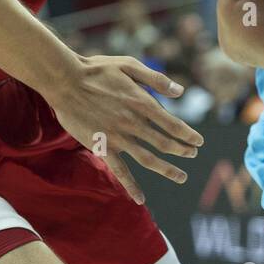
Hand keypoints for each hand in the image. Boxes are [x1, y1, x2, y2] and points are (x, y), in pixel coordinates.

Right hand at [40, 55, 204, 204]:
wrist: (65, 81)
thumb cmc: (97, 70)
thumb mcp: (130, 65)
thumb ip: (156, 80)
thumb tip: (181, 91)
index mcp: (142, 103)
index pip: (173, 124)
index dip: (188, 135)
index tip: (198, 142)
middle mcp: (133, 123)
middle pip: (164, 143)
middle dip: (182, 150)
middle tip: (192, 155)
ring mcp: (118, 138)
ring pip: (148, 159)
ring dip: (167, 169)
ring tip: (181, 177)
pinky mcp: (102, 147)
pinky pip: (120, 171)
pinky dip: (131, 186)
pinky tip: (140, 198)